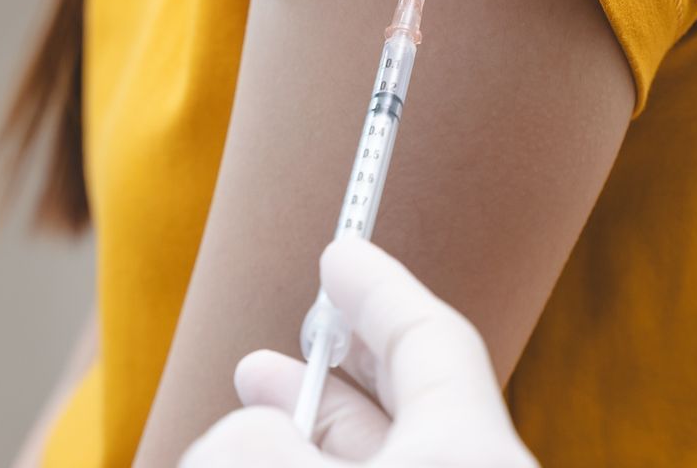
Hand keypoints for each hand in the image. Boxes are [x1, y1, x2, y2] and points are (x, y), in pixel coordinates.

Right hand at [181, 238, 537, 467]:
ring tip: (224, 440)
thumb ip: (262, 446)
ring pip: (372, 462)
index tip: (338, 251)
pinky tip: (241, 466)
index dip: (379, 287)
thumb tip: (231, 440)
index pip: (431, 336)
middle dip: (321, 383)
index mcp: (471, 447)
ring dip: (300, 440)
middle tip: (257, 366)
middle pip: (400, 408)